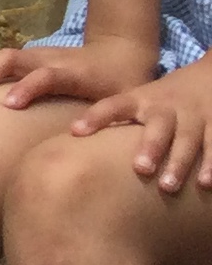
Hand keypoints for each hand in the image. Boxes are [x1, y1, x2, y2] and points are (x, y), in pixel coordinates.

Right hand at [0, 36, 159, 109]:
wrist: (121, 53)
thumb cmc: (121, 86)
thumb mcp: (122, 104)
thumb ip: (105, 122)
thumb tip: (87, 151)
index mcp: (74, 72)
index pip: (47, 75)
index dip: (27, 87)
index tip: (9, 105)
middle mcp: (51, 59)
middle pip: (13, 59)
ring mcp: (38, 55)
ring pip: (1, 57)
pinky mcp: (29, 57)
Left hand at [70, 58, 211, 192]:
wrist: (210, 78)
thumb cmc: (161, 100)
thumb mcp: (138, 99)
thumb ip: (110, 118)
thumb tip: (67, 140)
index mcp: (141, 100)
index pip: (113, 105)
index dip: (95, 116)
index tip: (75, 131)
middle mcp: (166, 109)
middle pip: (158, 126)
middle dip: (150, 146)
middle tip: (139, 169)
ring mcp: (193, 117)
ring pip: (187, 140)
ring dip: (179, 163)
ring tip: (168, 186)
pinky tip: (206, 184)